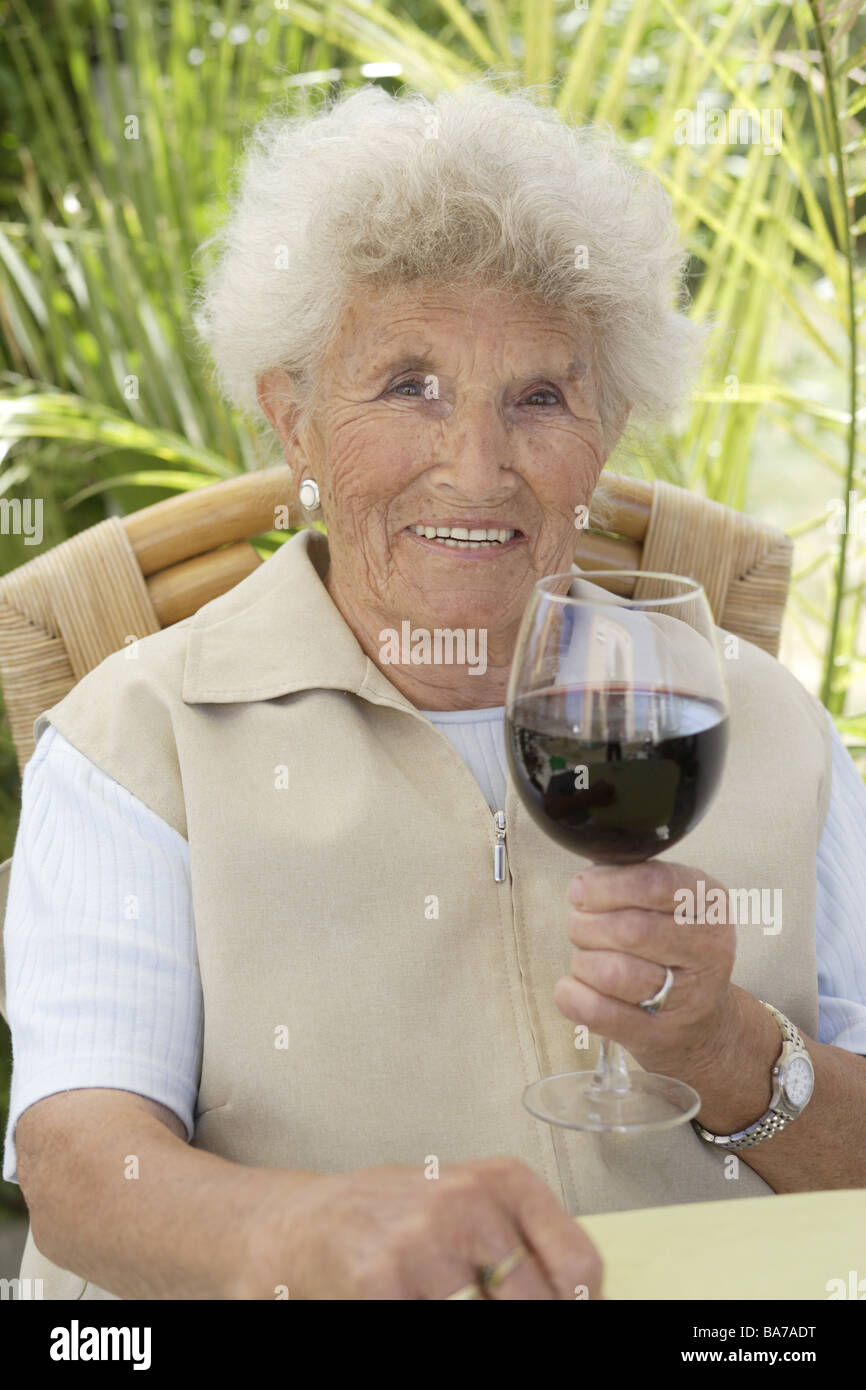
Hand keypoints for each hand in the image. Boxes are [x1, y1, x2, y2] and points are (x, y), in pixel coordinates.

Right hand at [236, 1158, 602, 1299]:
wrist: (304, 1224)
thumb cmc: (398, 1221)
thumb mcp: (472, 1209)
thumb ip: (526, 1249)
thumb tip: (582, 1300)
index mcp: (505, 1182)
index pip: (579, 1268)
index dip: (576, 1306)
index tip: (565, 1311)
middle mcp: (470, 1203)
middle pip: (537, 1304)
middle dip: (519, 1317)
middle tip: (480, 1301)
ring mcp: (426, 1243)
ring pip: (485, 1315)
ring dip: (467, 1314)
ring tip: (437, 1294)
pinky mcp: (384, 1281)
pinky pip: (434, 1324)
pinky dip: (425, 1316)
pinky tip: (407, 1299)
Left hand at [556, 860, 737, 1080]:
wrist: (701, 1020)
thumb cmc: (670, 947)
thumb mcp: (669, 902)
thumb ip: (630, 879)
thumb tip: (585, 876)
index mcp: (709, 902)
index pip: (654, 883)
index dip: (605, 884)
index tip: (581, 889)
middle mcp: (709, 949)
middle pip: (628, 930)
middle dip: (586, 924)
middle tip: (580, 924)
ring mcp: (688, 997)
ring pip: (611, 973)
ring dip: (582, 960)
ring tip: (587, 957)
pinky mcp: (659, 1035)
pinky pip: (597, 1011)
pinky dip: (572, 995)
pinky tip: (575, 986)